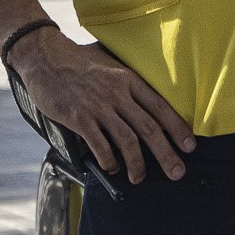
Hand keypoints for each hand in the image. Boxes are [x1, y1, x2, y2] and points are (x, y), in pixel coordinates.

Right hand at [10, 30, 194, 182]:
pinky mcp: (80, 117)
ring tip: (139, 178)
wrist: (45, 57)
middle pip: (149, 128)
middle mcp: (118, 93)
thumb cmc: (78, 60)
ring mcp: (99, 106)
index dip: (177, 128)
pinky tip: (112, 167)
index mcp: (128, 79)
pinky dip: (109, 160)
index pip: (160, 106)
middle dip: (166, 154)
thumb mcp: (110, 62)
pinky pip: (100, 145)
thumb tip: (144, 100)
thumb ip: (127, 80)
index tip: (189, 145)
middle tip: (177, 172)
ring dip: (137, 164)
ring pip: (128, 140)